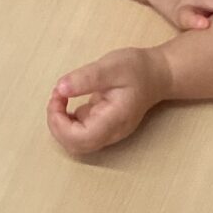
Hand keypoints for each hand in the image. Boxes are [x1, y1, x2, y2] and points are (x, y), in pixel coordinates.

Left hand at [48, 45, 169, 154]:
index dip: (60, 123)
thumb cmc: (137, 69)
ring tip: (60, 98)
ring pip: (75, 143)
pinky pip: (78, 134)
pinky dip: (65, 121)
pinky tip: (66, 102)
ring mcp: (106, 133)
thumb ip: (86, 78)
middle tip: (56, 97)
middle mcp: (111, 133)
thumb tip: (61, 89)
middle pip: (75, 145)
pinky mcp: (101, 128)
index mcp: (114, 119)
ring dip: (59, 124)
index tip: (58, 97)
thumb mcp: (111, 66)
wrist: (156, 76)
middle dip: (56, 124)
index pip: (80, 138)